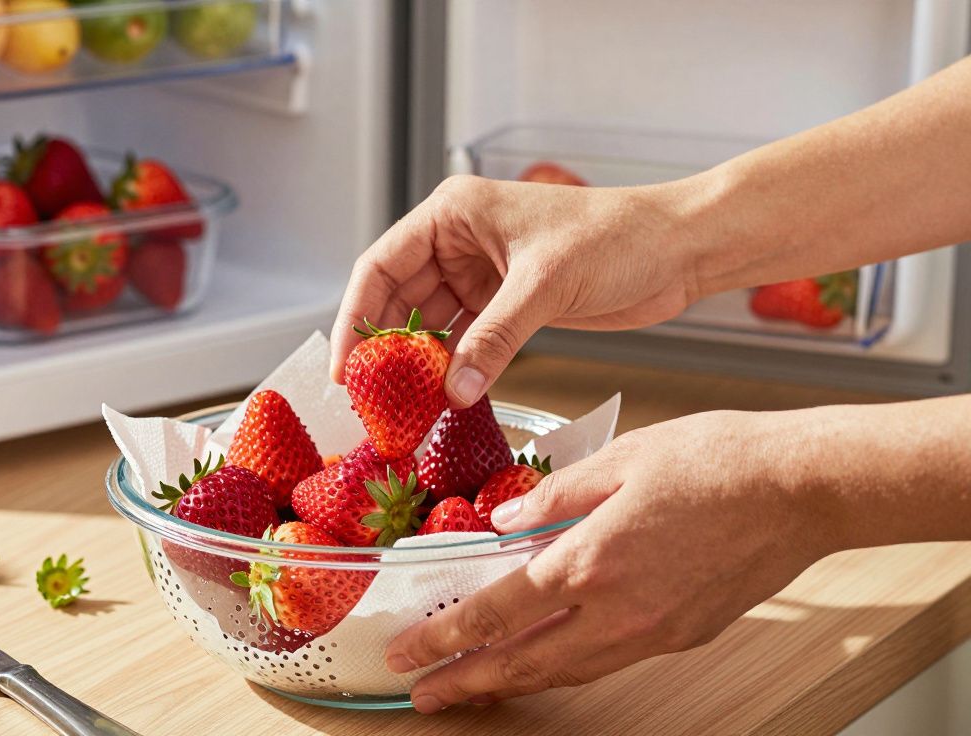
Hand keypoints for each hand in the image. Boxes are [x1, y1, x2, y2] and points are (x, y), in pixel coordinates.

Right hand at [330, 175, 700, 405]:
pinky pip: (463, 341)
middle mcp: (458, 242)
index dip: (356, 316)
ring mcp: (480, 275)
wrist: (678, 249)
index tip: (346, 366)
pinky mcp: (506, 304)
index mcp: (453, 214)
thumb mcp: (545, 284)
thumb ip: (494, 339)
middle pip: (398, 299)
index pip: (381, 265)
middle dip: (383, 349)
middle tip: (369, 400)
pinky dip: (451, 369)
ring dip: (417, 365)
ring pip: (428, 325)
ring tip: (400, 409)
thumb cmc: (617, 237)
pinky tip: (441, 399)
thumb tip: (451, 391)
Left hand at [383, 409, 835, 711]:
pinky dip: (567, 667)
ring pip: (568, 671)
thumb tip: (499, 520)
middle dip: (466, 683)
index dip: (444, 637)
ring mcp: (654, 631)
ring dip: (514, 683)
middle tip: (422, 697)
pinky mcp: (684, 634)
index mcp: (590, 560)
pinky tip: (549, 659)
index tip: (408, 652)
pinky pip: (608, 661)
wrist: (802, 488)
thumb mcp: (618, 459)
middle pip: (524, 662)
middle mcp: (618, 611)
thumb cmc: (715, 461)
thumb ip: (550, 494)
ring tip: (474, 689)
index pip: (496, 612)